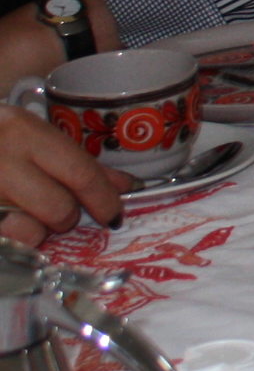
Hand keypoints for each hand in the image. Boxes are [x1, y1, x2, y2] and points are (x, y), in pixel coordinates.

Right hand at [0, 106, 121, 245]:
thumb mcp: (28, 134)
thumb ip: (75, 159)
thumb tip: (125, 185)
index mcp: (23, 131)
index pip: (81, 173)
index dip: (105, 199)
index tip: (114, 214)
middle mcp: (1, 157)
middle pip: (59, 208)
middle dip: (65, 217)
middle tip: (57, 212)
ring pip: (28, 232)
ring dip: (32, 231)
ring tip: (19, 212)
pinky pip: (7, 239)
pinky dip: (10, 236)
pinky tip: (7, 219)